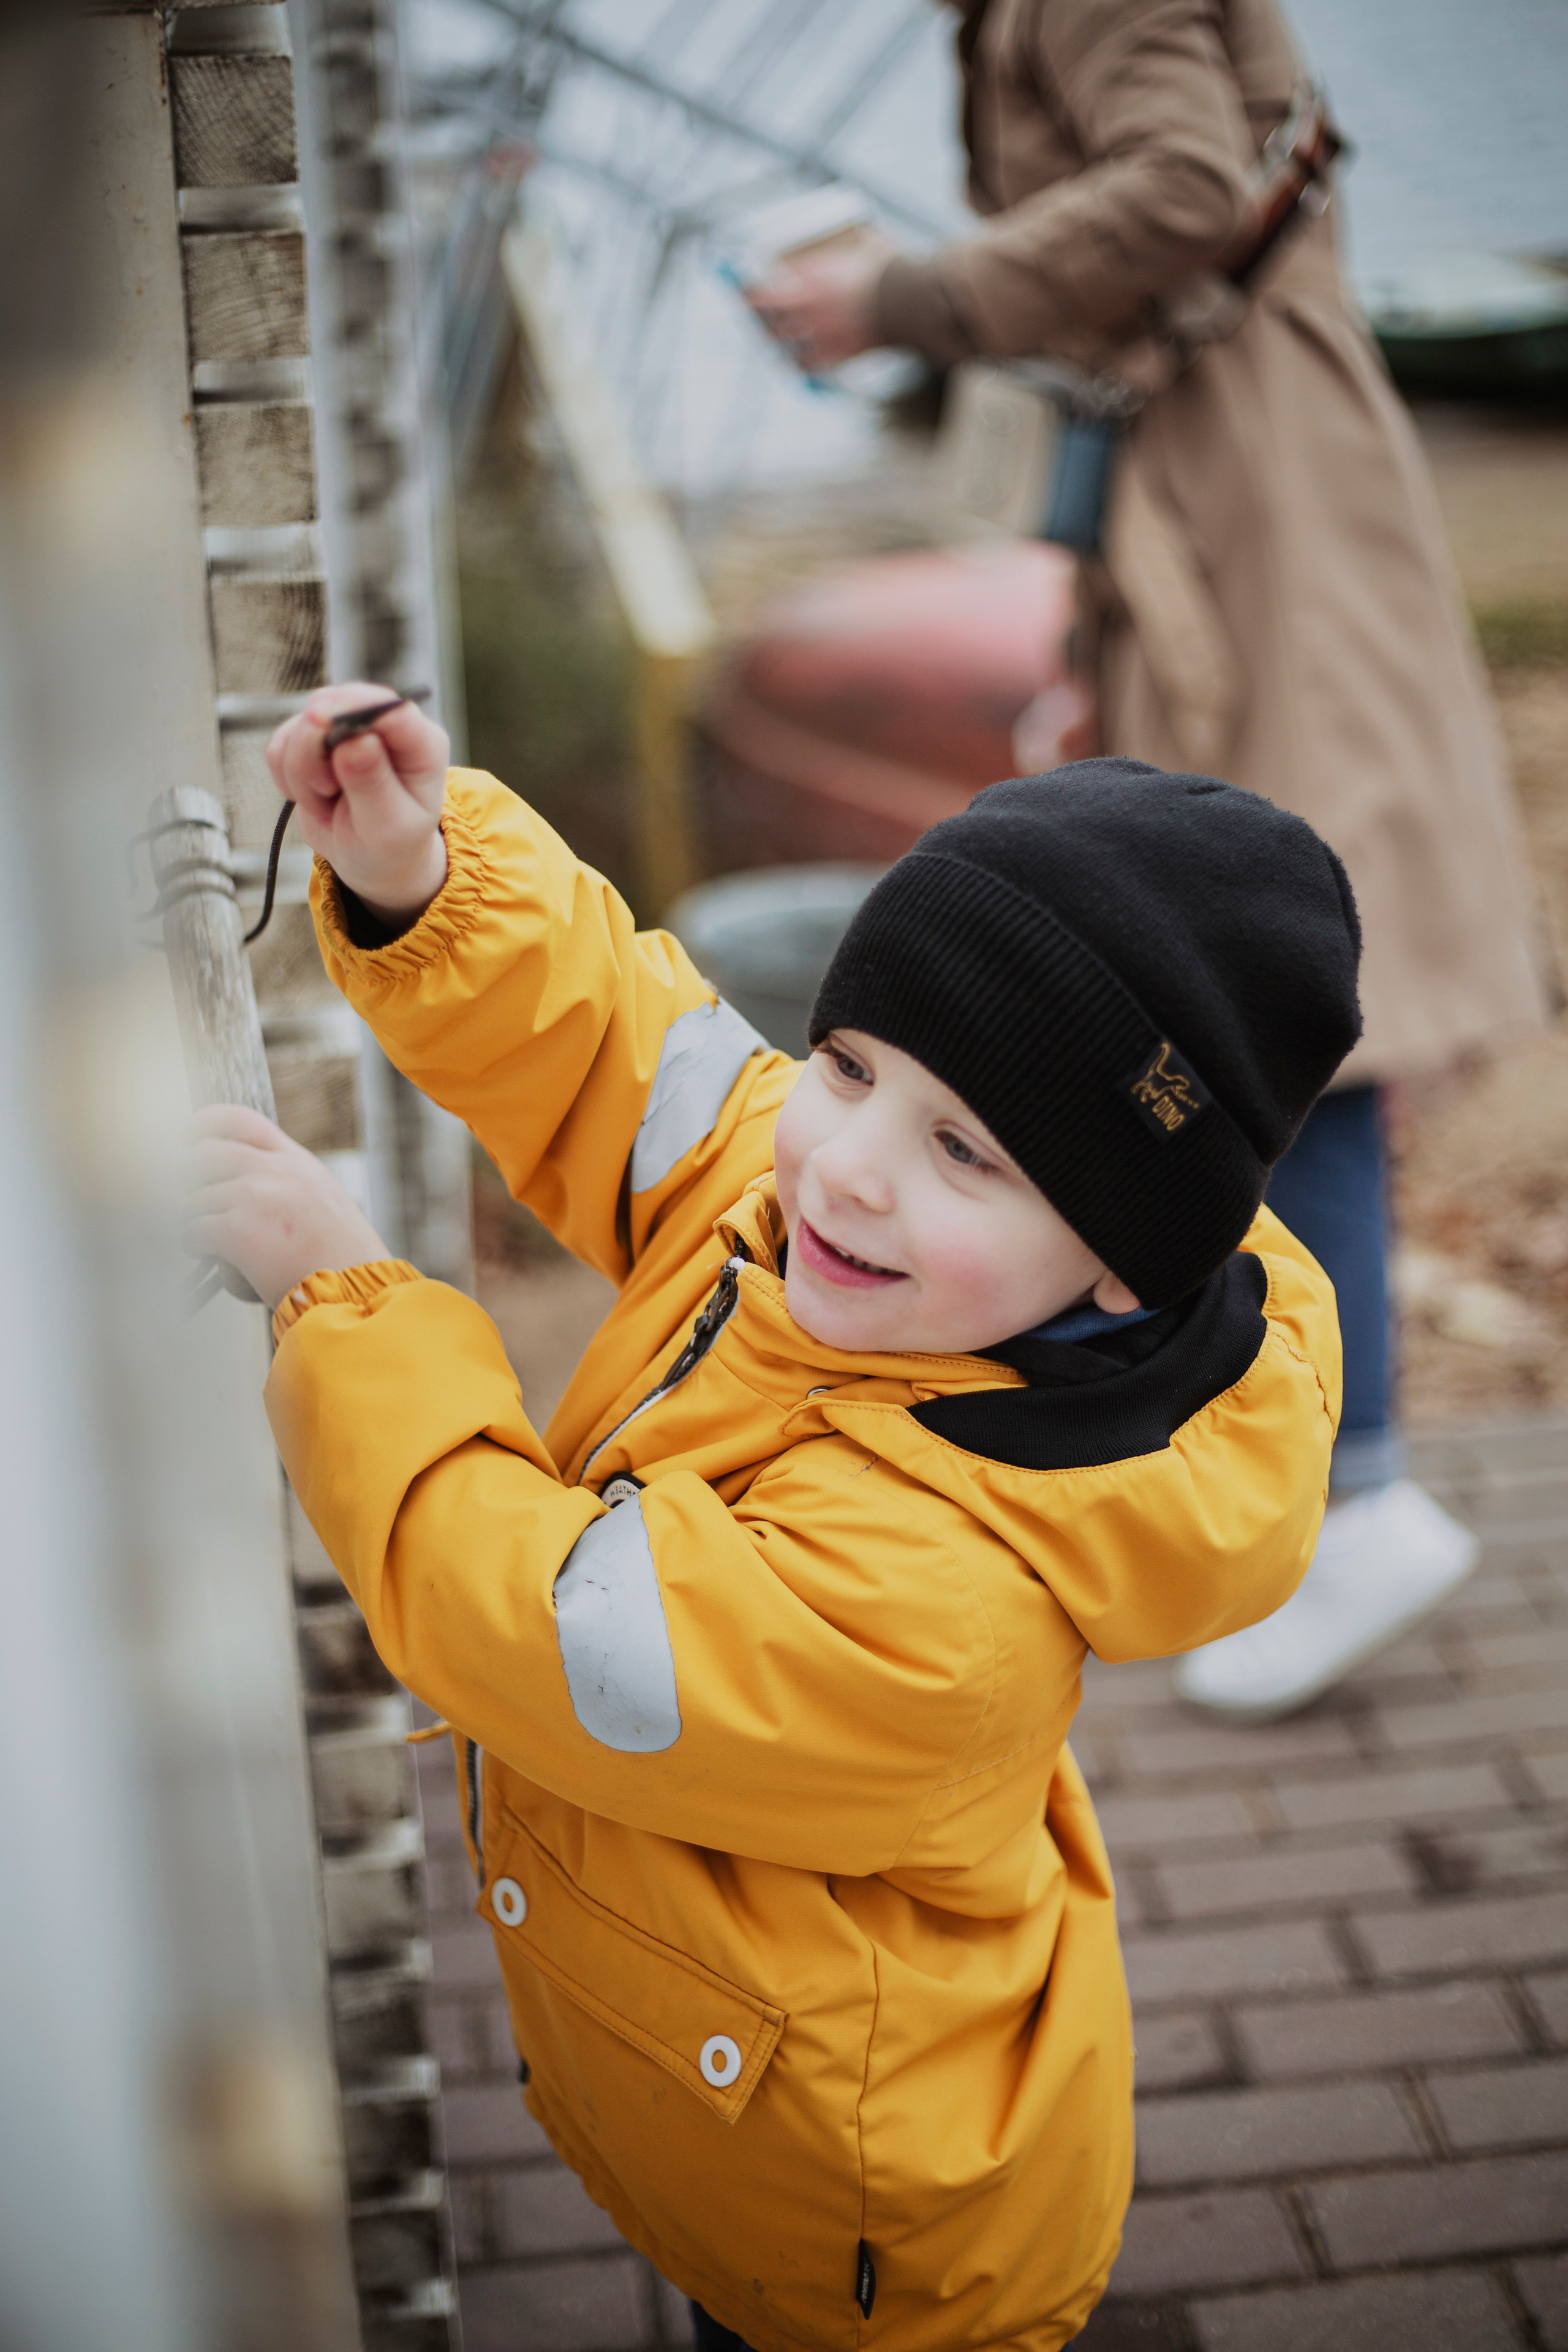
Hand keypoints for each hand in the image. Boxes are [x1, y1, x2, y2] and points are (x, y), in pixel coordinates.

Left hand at [185, 1106, 392, 1310]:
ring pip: (194, 1199)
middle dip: (190, 1180)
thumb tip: (239, 1178)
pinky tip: (205, 1253)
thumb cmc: (340, 1255)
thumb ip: (286, 1179)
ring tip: (206, 1240)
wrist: (354, 1287)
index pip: (241, 1121)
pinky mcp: (238, 1231)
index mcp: (295, 1161)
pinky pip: (193, 1230)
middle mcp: (274, 1170)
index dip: (205, 1124)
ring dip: (192, 1220)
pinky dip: (193, 1243)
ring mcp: (254, 1197)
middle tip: (196, 1202)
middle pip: (205, 1154)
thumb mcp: (322, 1197)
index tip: (190, 1140)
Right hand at [267, 683, 451, 923]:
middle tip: (326, 789)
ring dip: (302, 773)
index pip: (387, 706)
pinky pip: (280, 745)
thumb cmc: (391, 846)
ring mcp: (347, 729)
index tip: (321, 725)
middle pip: (335, 703)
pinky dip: (287, 777)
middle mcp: (385, 726)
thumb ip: (373, 783)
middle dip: (314, 748)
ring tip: (328, 801)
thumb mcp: (390, 826)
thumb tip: (358, 740)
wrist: (372, 862)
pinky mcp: (315, 740)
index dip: (350, 709)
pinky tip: (314, 797)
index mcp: (421, 743)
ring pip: (300, 726)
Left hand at [746, 236, 893, 371]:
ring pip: (788, 347)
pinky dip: (803, 367)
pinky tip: (801, 365)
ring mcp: (825, 335)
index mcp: (814, 279)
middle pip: (772, 322)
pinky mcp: (841, 354)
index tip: (744, 293)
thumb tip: (859, 234)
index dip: (751, 294)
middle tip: (760, 321)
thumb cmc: (894, 269)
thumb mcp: (869, 244)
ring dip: (780, 346)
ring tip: (778, 345)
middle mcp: (813, 309)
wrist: (913, 300)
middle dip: (763, 322)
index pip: (769, 289)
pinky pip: (812, 367)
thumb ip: (854, 244)